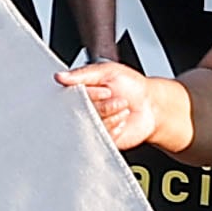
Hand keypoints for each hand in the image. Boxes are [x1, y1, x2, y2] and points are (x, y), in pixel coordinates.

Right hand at [54, 60, 176, 152]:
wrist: (152, 106)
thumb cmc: (131, 86)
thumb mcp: (107, 71)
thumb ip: (82, 74)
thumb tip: (59, 77)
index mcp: (80, 91)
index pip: (71, 96)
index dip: (91, 95)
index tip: (107, 90)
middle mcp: (83, 109)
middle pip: (81, 112)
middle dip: (104, 106)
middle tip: (117, 99)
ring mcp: (91, 125)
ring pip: (91, 125)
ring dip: (112, 116)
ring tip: (123, 109)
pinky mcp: (100, 139)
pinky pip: (100, 137)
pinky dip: (115, 128)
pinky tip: (122, 121)